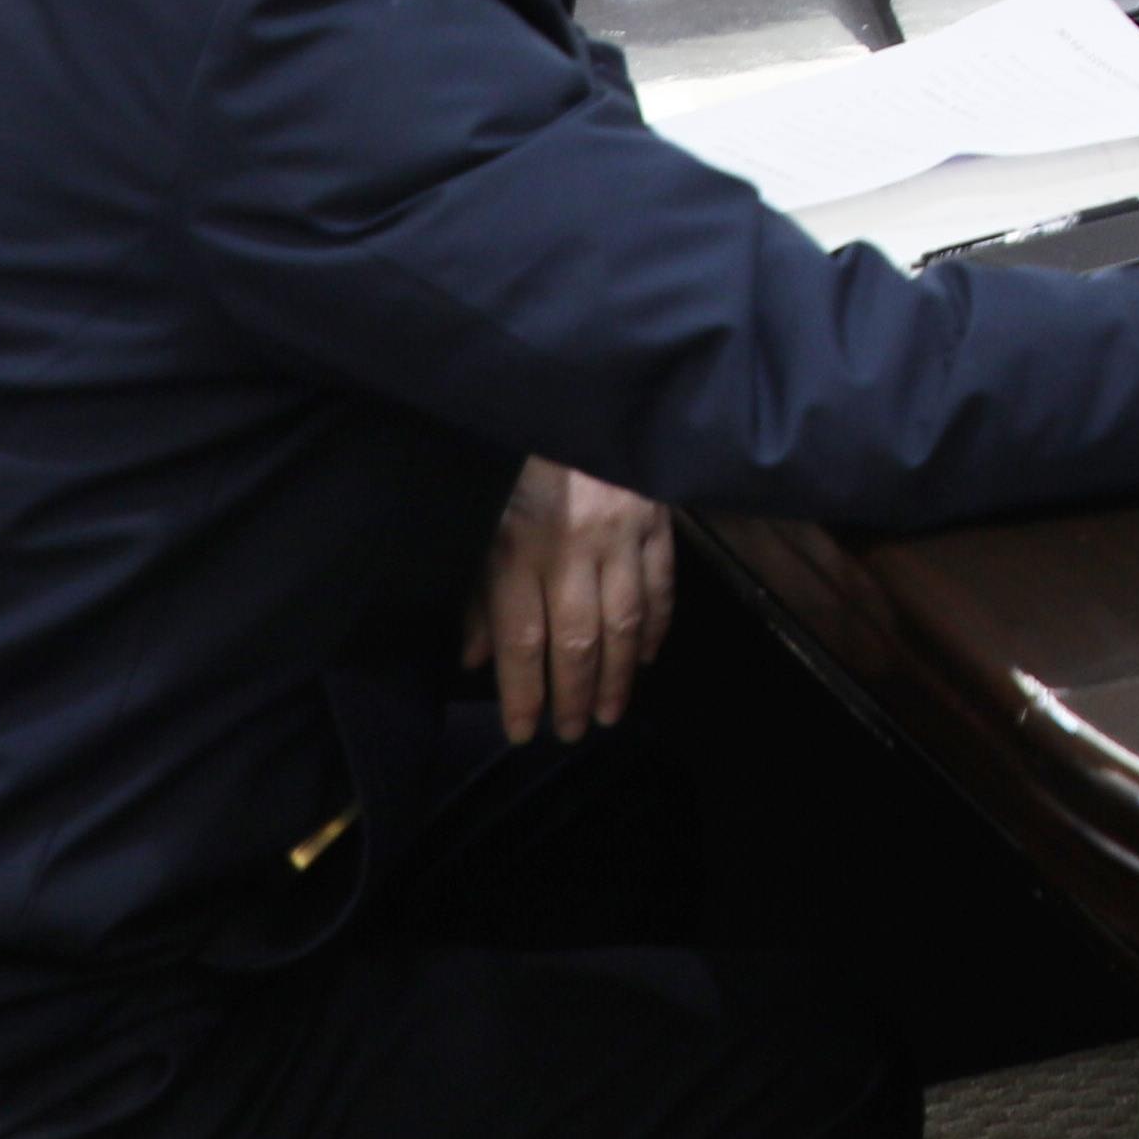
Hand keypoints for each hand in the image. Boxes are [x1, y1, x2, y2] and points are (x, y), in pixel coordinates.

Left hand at [464, 459, 674, 743]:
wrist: (570, 407)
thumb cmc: (516, 473)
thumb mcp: (480, 529)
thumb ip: (479, 596)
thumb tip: (476, 660)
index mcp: (516, 549)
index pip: (523, 640)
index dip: (524, 693)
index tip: (523, 731)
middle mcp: (570, 548)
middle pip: (578, 640)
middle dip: (575, 695)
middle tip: (575, 731)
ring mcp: (620, 535)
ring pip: (625, 621)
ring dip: (619, 675)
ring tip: (611, 711)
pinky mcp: (655, 521)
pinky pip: (662, 586)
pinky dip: (657, 627)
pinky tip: (645, 658)